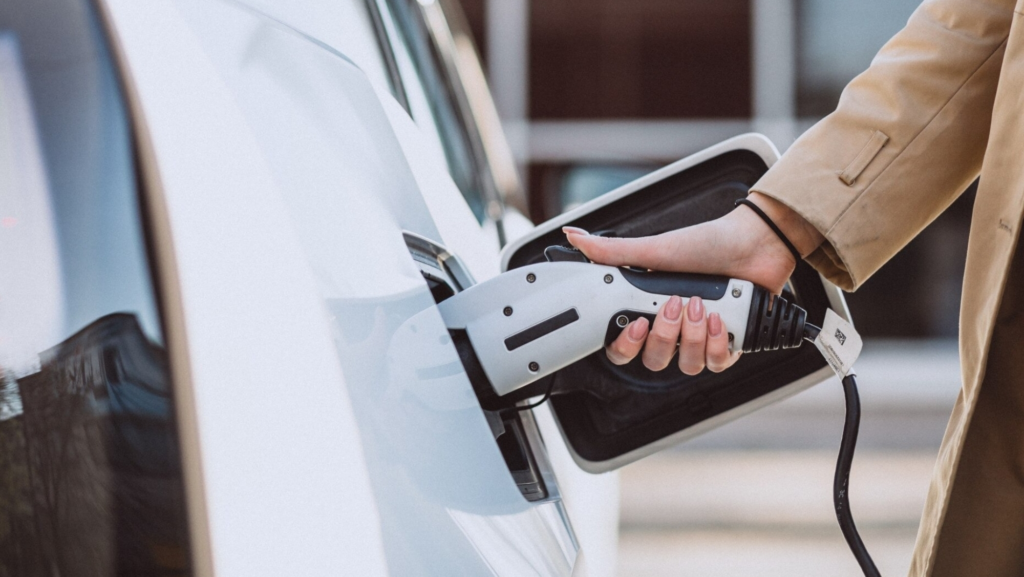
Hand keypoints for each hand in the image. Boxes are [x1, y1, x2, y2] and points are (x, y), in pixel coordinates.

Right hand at [564, 192, 822, 373]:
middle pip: (654, 361)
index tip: (636, 323)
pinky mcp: (730, 343)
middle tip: (674, 305)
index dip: (626, 345)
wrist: (754, 243)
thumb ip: (612, 251)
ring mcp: (701, 337)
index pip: (624, 347)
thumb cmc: (707, 243)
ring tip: (702, 306)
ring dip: (693, 337)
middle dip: (664, 335)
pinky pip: (717, 364)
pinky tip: (720, 319)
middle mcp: (673, 328)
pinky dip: (718, 343)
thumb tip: (575, 236)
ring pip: (687, 365)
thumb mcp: (654, 248)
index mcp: (650, 309)